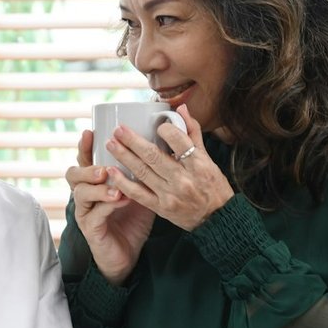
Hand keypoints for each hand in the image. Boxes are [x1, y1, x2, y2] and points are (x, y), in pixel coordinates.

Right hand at [66, 128, 154, 285]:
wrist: (128, 253)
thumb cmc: (132, 220)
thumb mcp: (139, 191)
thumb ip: (142, 172)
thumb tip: (161, 147)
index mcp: (95, 183)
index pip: (84, 160)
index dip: (85, 146)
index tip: (91, 132)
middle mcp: (85, 196)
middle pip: (73, 175)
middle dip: (87, 166)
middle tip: (104, 165)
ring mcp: (86, 213)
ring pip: (80, 193)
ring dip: (97, 185)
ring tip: (111, 180)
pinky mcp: (91, 229)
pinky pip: (95, 214)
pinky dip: (107, 205)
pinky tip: (120, 199)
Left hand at [102, 104, 233, 231]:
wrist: (217, 219)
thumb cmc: (213, 186)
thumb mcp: (208, 159)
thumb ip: (193, 133)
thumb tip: (181, 108)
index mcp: (198, 165)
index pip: (178, 141)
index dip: (165, 129)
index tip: (156, 125)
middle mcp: (184, 180)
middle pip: (153, 156)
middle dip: (132, 141)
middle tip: (118, 129)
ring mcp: (170, 195)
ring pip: (142, 172)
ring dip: (123, 156)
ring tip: (110, 144)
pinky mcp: (161, 208)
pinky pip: (138, 194)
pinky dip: (123, 182)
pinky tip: (112, 170)